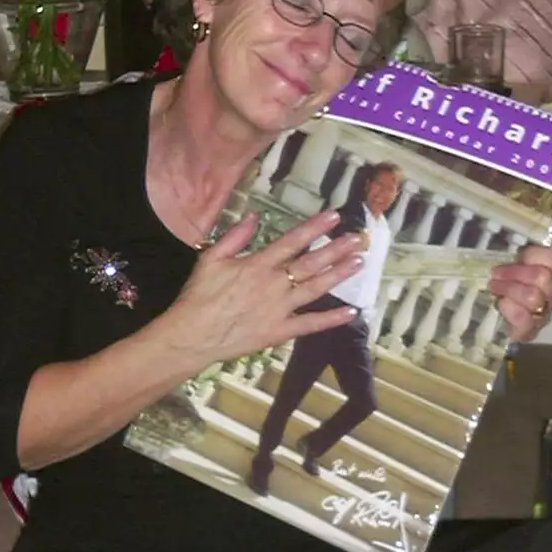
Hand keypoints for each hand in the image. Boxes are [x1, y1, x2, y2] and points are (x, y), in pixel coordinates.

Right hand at [162, 208, 364, 368]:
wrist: (192, 335)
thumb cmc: (199, 296)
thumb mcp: (210, 259)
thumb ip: (234, 237)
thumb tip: (254, 216)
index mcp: (258, 265)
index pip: (292, 241)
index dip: (314, 227)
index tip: (335, 216)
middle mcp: (274, 284)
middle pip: (311, 263)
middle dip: (336, 249)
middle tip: (359, 239)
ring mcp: (280, 309)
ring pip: (315, 289)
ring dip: (339, 275)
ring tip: (359, 263)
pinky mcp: (280, 331)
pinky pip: (310, 324)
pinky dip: (331, 319)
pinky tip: (351, 312)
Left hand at [489, 234, 551, 341]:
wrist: (482, 298)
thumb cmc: (506, 269)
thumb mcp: (524, 246)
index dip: (536, 254)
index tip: (519, 253)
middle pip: (544, 278)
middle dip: (517, 272)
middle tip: (497, 272)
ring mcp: (543, 313)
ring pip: (534, 297)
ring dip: (510, 289)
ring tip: (494, 285)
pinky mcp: (528, 331)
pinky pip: (525, 321)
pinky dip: (510, 309)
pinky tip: (501, 303)